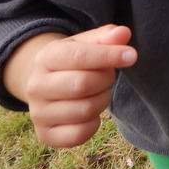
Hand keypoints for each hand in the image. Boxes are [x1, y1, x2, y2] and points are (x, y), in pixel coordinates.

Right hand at [3, 25, 136, 147]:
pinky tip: (92, 113)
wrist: (45, 83)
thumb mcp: (86, 43)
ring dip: (102, 100)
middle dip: (105, 79)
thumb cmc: (73, 60)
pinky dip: (93, 124)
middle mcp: (36, 86)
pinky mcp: (46, 134)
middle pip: (82, 84)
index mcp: (46, 57)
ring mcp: (38, 113)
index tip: (131, 56)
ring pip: (84, 110)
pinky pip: (78, 134)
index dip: (109, 56)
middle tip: (108, 75)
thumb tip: (123, 33)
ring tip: (99, 91)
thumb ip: (106, 37)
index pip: (79, 56)